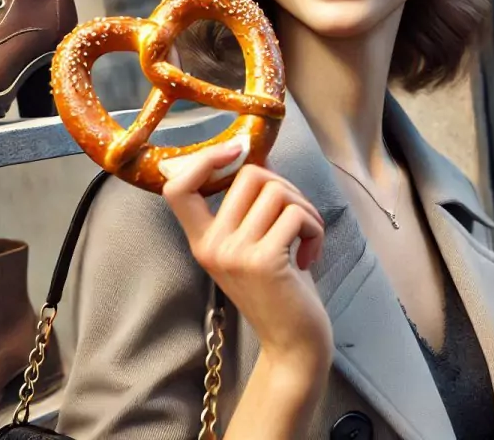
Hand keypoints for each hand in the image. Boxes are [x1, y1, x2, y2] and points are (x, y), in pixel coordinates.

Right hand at [162, 140, 333, 380]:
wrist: (293, 342)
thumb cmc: (280, 287)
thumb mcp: (253, 243)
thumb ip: (248, 205)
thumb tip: (253, 152)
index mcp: (202, 240)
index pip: (178, 188)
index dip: (204, 159)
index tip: (237, 150)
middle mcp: (212, 246)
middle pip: (250, 174)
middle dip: (286, 187)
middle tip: (297, 218)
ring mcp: (235, 254)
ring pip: (278, 190)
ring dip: (306, 209)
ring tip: (307, 237)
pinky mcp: (264, 261)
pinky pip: (297, 214)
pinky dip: (315, 227)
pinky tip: (311, 253)